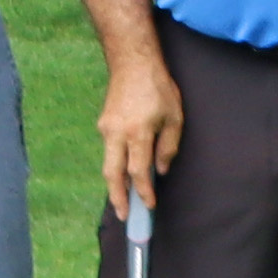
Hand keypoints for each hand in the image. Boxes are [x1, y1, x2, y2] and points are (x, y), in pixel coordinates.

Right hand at [96, 60, 180, 214]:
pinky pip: (109, 152)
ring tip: (122, 202)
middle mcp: (117, 133)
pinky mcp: (103, 124)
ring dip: (114, 185)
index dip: (144, 191)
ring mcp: (106, 128)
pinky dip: (115, 167)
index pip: (138, 171)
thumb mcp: (174, 116)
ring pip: (108, 164)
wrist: (132, 61)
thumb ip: (168, 146)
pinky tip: (123, 175)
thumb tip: (160, 170)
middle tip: (124, 216)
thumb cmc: (157, 87)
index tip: (149, 206)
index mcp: (138, 132)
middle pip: (113, 174)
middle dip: (117, 198)